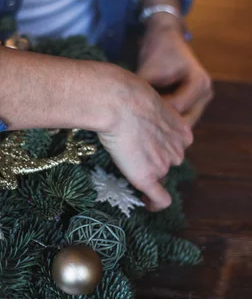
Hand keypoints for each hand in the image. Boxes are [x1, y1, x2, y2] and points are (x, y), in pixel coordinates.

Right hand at [98, 66, 192, 211]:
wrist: (117, 100)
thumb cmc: (125, 93)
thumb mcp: (147, 100)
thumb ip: (149, 114)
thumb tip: (132, 117)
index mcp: (182, 131)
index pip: (172, 147)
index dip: (157, 146)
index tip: (144, 145)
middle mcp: (178, 150)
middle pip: (167, 162)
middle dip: (151, 159)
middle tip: (129, 150)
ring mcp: (164, 165)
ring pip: (159, 176)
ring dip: (146, 173)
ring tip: (124, 160)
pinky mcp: (148, 177)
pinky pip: (160, 200)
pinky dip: (154, 205)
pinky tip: (145, 204)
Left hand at [137, 17, 213, 125]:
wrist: (165, 36)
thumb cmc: (156, 51)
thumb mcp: (147, 72)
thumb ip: (143, 95)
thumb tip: (128, 115)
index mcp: (199, 83)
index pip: (176, 109)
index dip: (155, 114)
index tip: (134, 116)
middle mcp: (205, 93)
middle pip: (183, 122)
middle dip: (161, 124)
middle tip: (136, 126)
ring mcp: (202, 99)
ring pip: (181, 123)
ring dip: (163, 123)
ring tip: (141, 123)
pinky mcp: (194, 102)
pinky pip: (179, 117)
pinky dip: (164, 119)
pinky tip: (147, 119)